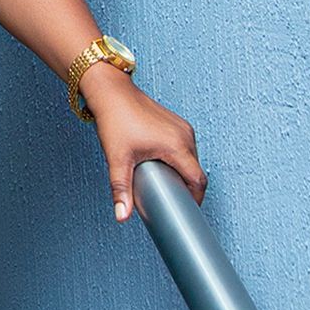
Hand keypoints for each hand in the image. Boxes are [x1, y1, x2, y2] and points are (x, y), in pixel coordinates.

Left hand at [80, 65, 206, 223]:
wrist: (112, 93)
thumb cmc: (115, 121)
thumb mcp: (117, 159)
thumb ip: (121, 189)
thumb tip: (121, 216)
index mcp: (177, 146)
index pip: (198, 180)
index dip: (194, 199)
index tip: (184, 211)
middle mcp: (185, 136)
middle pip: (196, 171)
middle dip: (187, 188)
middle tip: (171, 202)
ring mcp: (183, 128)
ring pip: (192, 159)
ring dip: (183, 174)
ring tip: (167, 187)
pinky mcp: (177, 124)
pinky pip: (186, 148)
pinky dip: (180, 161)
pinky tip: (165, 168)